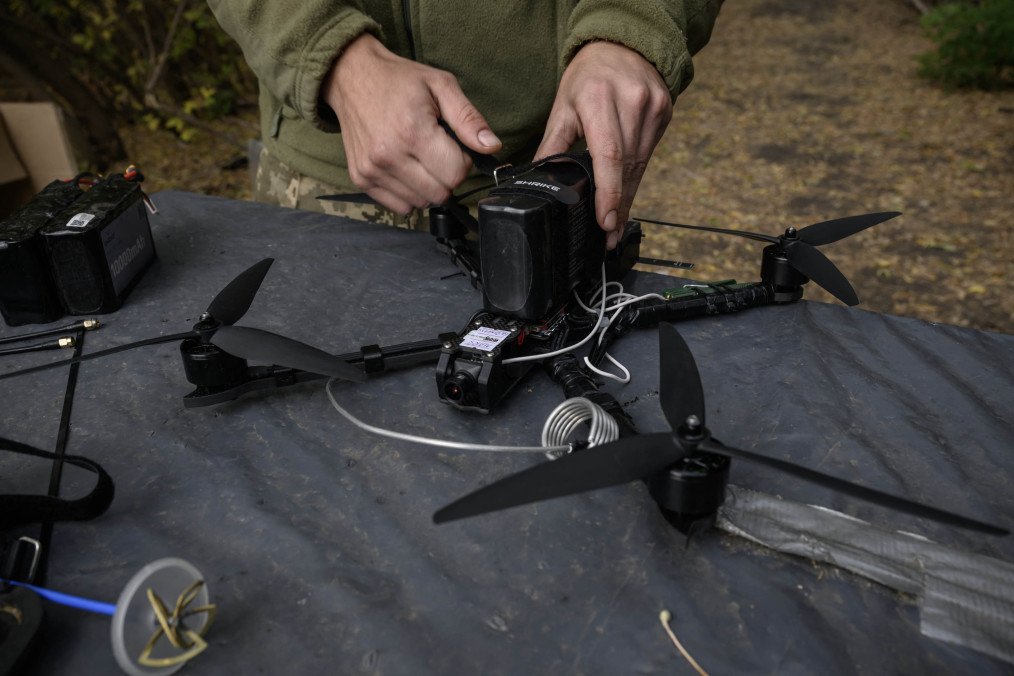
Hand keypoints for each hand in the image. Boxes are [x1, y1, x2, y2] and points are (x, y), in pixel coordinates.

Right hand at [322, 34, 501, 213]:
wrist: (350, 77)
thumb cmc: (398, 80)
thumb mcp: (441, 85)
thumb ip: (469, 118)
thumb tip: (492, 147)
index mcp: (412, 131)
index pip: (455, 175)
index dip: (462, 162)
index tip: (452, 145)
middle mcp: (389, 156)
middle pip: (440, 194)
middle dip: (447, 176)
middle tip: (437, 151)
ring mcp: (372, 170)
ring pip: (421, 203)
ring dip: (428, 186)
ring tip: (418, 156)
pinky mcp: (361, 179)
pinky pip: (400, 207)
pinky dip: (409, 192)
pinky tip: (404, 167)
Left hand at [535, 41, 672, 248]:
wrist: (622, 44)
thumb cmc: (588, 77)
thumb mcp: (563, 107)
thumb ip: (552, 146)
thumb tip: (538, 181)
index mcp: (599, 99)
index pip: (609, 155)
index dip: (609, 193)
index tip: (606, 222)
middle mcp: (630, 102)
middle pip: (626, 166)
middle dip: (617, 204)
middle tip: (609, 235)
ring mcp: (652, 107)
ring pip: (640, 165)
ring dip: (627, 196)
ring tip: (615, 222)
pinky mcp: (664, 111)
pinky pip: (648, 154)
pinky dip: (635, 176)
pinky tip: (626, 193)